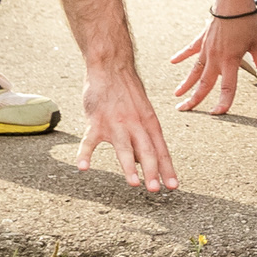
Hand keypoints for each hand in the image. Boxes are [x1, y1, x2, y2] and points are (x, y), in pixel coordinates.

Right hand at [76, 61, 177, 191]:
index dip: (167, 168)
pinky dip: (85, 154)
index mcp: (149, 123)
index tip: (173, 186)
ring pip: (124, 147)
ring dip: (129, 166)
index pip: (161, 149)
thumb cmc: (127, 92)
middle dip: (152, 171)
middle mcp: (136, 124)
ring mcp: (116, 123)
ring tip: (134, 183)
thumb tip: (143, 161)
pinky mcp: (96, 121)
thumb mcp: (143, 112)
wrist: (111, 67)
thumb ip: (143, 135)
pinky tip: (83, 168)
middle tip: (156, 190)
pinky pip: (90, 141)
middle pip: (146, 150)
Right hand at [169, 9, 256, 114]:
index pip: (228, 86)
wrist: (233, 2)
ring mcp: (206, 49)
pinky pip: (190, 50)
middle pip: (204, 83)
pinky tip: (173, 62)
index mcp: (230, 60)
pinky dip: (181, 56)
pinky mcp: (202, 39)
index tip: (217, 113)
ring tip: (176, 96)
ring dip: (185, 84)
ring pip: (194, 71)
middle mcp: (215, 57)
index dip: (224, 101)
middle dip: (194, 99)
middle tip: (183, 110)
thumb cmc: (246, 21)